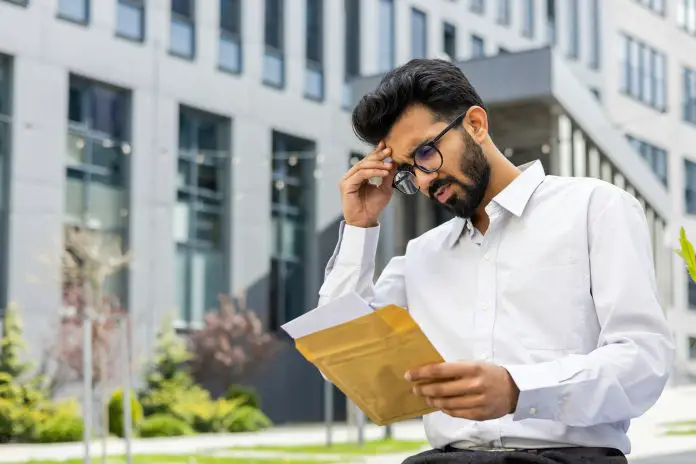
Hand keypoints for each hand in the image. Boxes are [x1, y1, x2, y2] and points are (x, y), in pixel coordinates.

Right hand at [340, 141, 395, 227]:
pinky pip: (360, 174)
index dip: (376, 152)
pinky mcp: (345, 185)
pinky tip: (384, 173)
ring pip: (362, 166)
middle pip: (364, 161)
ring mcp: (347, 180)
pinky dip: (373, 172)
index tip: (387, 146)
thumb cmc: (373, 207)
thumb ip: (387, 176)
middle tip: (389, 151)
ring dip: (377, 164)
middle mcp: (351, 176)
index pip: (368, 161)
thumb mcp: (385, 189)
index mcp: (359, 176)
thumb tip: (394, 163)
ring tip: (389, 166)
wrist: (365, 221)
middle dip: (378, 156)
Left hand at [405, 361, 519, 420]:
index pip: (439, 370)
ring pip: (445, 403)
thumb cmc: (490, 374)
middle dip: (423, 389)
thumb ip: (455, 369)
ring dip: (432, 400)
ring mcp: (476, 401)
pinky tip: (440, 405)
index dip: (421, 373)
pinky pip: (455, 413)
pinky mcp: (478, 414)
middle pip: (440, 389)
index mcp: (471, 368)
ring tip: (426, 397)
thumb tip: (430, 373)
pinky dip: (444, 409)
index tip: (409, 375)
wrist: (515, 390)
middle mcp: (473, 385)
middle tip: (415, 389)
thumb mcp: (474, 365)